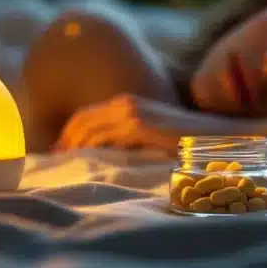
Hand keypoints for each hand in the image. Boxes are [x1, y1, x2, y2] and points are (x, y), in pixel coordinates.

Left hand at [53, 94, 191, 152]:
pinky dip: (89, 149)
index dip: (67, 133)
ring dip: (71, 146)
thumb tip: (103, 155)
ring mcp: (132, 112)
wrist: (214, 136)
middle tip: (53, 161)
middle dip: (63, 140)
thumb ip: (128, 139)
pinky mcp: (139, 125)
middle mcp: (125, 103)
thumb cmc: (184, 142)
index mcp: (127, 103)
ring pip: (88, 128)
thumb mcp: (150, 136)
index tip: (56, 153)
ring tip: (63, 164)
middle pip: (81, 120)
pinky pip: (104, 136)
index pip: (86, 115)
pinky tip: (83, 162)